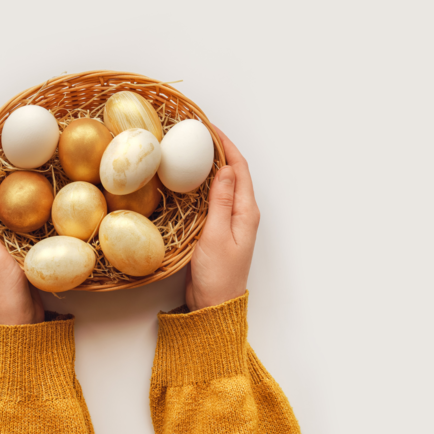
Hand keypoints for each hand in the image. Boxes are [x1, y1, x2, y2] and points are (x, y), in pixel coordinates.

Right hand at [185, 125, 260, 311]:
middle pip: (233, 173)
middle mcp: (242, 213)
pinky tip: (187, 181)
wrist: (213, 304)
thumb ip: (221, 202)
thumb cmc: (218, 275)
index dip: (226, 146)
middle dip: (218, 151)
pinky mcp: (217, 230)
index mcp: (246, 212)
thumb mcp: (217, 235)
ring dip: (210, 166)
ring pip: (222, 185)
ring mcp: (230, 221)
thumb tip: (225, 169)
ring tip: (191, 150)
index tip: (210, 129)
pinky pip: (212, 199)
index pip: (239, 169)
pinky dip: (201, 185)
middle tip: (197, 134)